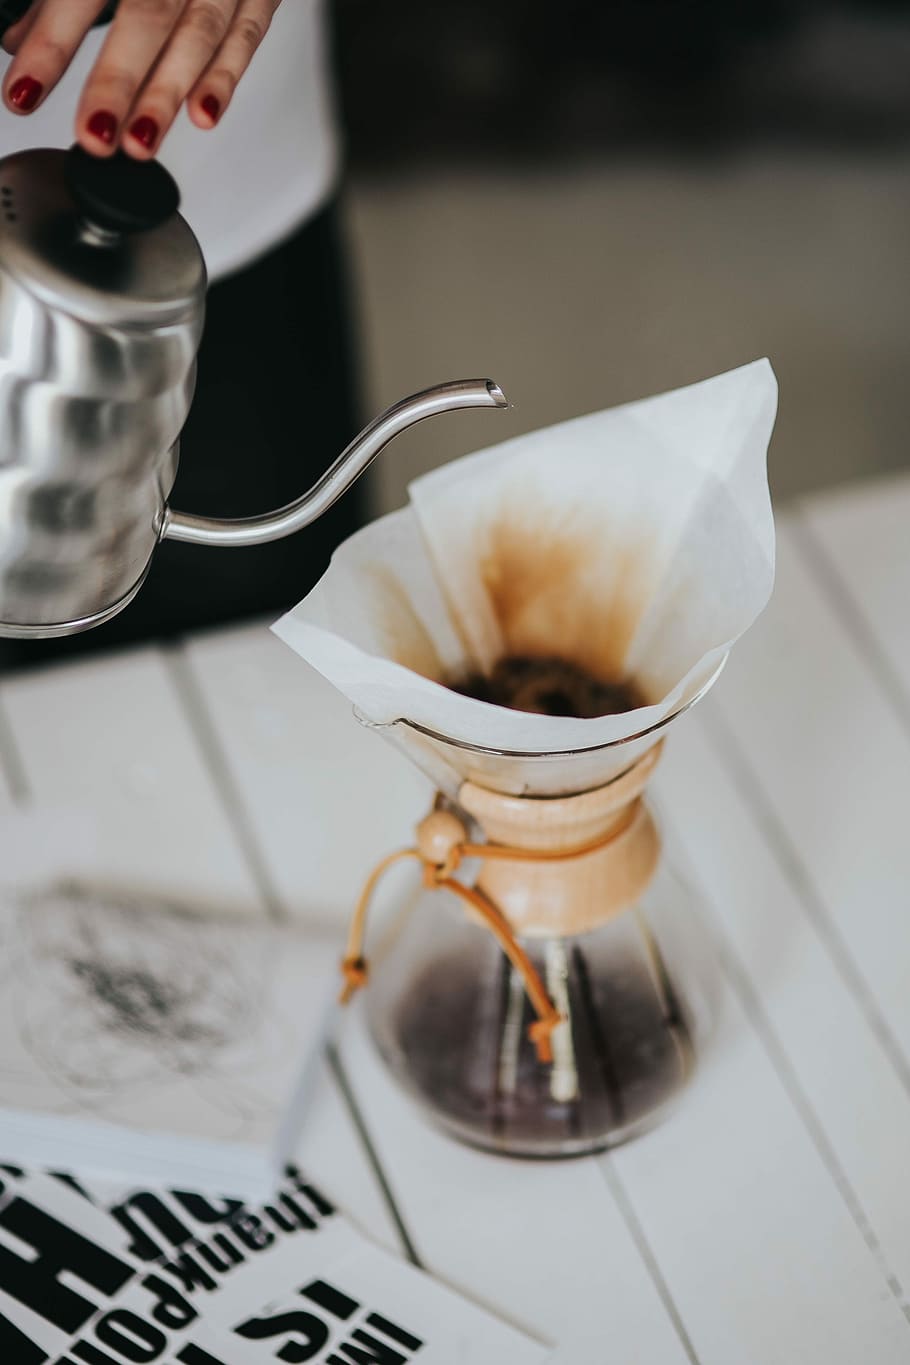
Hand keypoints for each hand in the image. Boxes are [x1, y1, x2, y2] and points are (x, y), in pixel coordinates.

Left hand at [2, 0, 281, 156]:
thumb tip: (17, 42)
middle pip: (146, 14)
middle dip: (117, 81)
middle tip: (94, 133)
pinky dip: (225, 79)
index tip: (24, 92)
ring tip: (139, 141)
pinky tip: (202, 115)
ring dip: (167, 95)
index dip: (50, 44)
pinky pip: (247, 35)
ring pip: (198, 34)